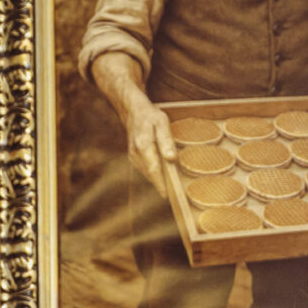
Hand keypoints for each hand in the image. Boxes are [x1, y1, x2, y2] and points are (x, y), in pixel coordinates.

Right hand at [95, 54, 179, 198]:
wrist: (132, 110)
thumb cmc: (150, 116)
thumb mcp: (162, 123)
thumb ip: (166, 140)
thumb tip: (171, 158)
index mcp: (143, 145)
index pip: (153, 169)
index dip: (160, 183)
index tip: (167, 196)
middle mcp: (135, 153)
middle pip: (150, 174)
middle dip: (161, 185)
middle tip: (175, 197)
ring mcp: (133, 156)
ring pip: (147, 173)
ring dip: (158, 181)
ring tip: (171, 189)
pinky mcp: (133, 158)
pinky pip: (145, 170)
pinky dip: (154, 174)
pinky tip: (163, 177)